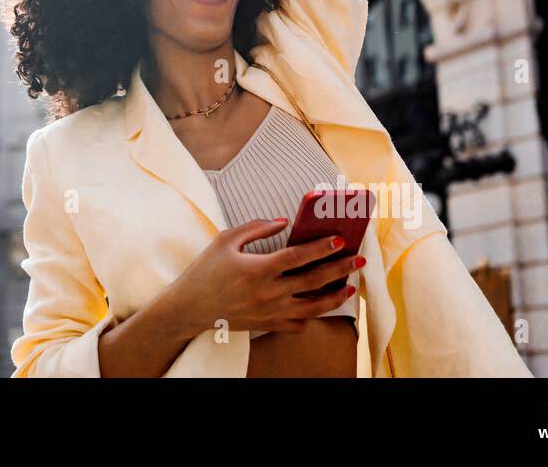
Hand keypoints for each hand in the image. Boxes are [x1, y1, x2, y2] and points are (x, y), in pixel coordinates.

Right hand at [169, 219, 360, 334]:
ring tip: (350, 286)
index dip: (321, 247)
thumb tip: (284, 222)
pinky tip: (319, 306)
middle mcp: (268, 292)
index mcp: (257, 269)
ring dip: (335, 297)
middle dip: (340, 268)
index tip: (340, 239)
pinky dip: (311, 317)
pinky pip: (297, 324)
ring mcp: (269, 312)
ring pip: (312, 307)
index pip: (298, 256)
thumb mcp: (226, 240)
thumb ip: (256, 227)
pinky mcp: (267, 325)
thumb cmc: (206, 270)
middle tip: (359, 259)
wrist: (189, 307)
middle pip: (313, 281)